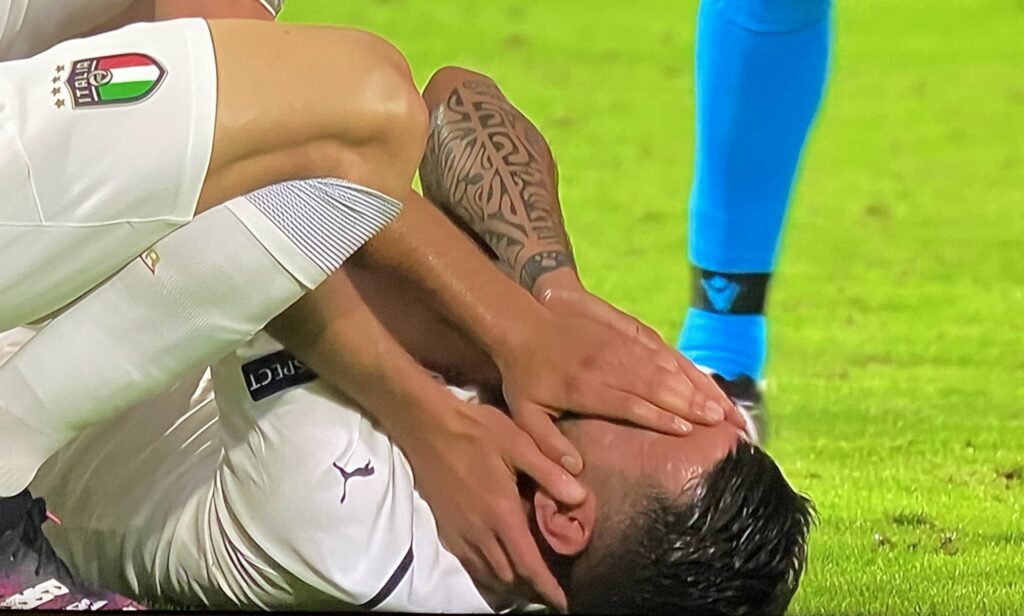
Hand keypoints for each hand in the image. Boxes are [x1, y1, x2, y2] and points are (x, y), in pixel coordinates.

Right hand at [398, 393, 581, 611]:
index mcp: (501, 514)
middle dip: (530, 587)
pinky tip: (495, 561)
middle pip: (508, 577)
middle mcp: (479, 532)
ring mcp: (458, 532)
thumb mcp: (519, 443)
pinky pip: (468, 564)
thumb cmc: (475, 430)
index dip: (546, 588)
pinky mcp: (445, 528)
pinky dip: (486, 572)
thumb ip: (549, 472)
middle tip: (548, 585)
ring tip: (525, 578)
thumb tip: (580, 497)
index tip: (561, 603)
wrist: (426, 426)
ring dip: (508, 582)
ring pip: (486, 574)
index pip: (528, 565)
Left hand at [496, 299, 741, 474]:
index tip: (687, 431)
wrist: (523, 322)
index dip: (659, 417)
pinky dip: (685, 365)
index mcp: (584, 387)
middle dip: (691, 403)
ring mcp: (618, 345)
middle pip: (656, 383)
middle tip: (723, 422)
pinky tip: (703, 380)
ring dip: (695, 385)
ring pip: (664, 366)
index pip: (629, 403)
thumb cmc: (525, 376)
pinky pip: (661, 349)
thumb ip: (548, 445)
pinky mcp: (626, 333)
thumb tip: (576, 472)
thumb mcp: (524, 414)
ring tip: (723, 405)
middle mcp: (607, 363)